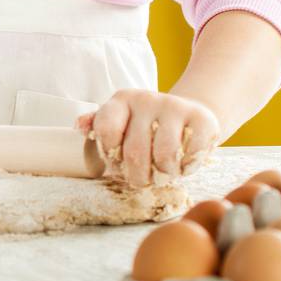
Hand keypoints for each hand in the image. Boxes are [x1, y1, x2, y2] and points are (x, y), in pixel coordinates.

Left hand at [77, 89, 219, 186]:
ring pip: (164, 157)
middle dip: (137, 176)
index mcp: (121, 100)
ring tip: (163, 171)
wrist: (193, 112)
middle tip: (142, 180)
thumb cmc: (150, 124)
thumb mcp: (122, 121)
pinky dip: (186, 169)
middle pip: (134, 152)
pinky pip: (190, 156)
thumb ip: (99, 125)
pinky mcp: (202, 119)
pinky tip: (183, 163)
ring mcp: (175, 107)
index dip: (110, 156)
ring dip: (164, 174)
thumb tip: (78, 126)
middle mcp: (146, 99)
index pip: (106, 130)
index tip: (118, 165)